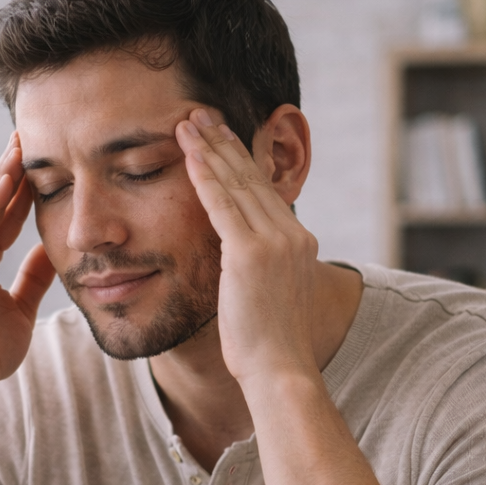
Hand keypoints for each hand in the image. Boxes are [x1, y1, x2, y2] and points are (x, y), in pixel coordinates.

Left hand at [175, 109, 318, 388]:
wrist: (281, 371)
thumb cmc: (269, 348)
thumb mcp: (268, 299)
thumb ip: (257, 273)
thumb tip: (240, 270)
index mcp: (297, 242)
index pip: (262, 191)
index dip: (240, 160)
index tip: (220, 136)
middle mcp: (291, 234)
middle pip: (251, 177)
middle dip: (224, 142)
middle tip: (201, 112)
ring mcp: (274, 242)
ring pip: (236, 183)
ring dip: (210, 148)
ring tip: (188, 121)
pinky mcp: (251, 254)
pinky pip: (222, 205)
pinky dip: (205, 176)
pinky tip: (189, 153)